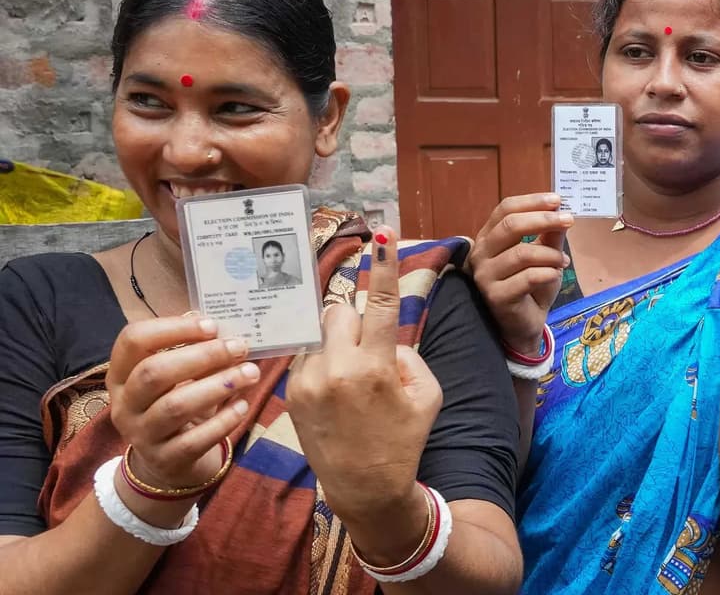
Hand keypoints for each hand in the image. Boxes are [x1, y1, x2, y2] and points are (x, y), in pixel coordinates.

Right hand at [106, 316, 257, 490]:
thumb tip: (218, 326)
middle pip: (154, 373)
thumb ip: (192, 351)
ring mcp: (141, 435)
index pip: (132, 340)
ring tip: (251, 373)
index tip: (212, 325)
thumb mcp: (177, 378)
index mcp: (122, 374)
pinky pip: (194, 440)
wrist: (168, 462)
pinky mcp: (165, 460)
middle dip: (201, 356)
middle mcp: (124, 404)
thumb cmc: (175, 404)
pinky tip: (243, 406)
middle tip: (239, 347)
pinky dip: (223, 420)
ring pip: (175, 406)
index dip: (172, 328)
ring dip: (218, 385)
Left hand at [287, 227, 442, 523]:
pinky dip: (322, 362)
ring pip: (321, 333)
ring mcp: (309, 381)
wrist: (365, 487)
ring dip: (336, 343)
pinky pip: (307, 355)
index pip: (382, 303)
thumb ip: (408, 354)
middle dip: (354, 322)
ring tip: (349, 380)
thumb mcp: (428, 395)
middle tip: (366, 351)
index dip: (384, 265)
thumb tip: (382, 335)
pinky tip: (334, 394)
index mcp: (376, 368)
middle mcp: (338, 370)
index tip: (384, 232)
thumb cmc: (404, 439)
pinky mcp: (291, 392)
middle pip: (340, 312)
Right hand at [470, 193, 572, 352]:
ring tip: (564, 261)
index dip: (532, 202)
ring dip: (551, 255)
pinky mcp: (495, 296)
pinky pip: (528, 277)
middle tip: (569, 219)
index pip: (505, 209)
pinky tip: (555, 275)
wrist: (524, 324)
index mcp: (489, 236)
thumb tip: (561, 209)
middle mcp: (480, 253)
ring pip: (522, 253)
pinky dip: (548, 273)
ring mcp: (484, 276)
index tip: (557, 200)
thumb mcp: (544, 255)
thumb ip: (550, 234)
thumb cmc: (530, 287)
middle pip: (511, 225)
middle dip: (544, 219)